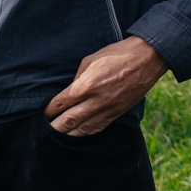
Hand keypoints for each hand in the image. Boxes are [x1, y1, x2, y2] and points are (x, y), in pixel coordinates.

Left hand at [46, 37, 167, 136]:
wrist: (147, 58)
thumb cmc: (116, 55)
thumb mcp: (89, 61)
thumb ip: (77, 79)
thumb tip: (68, 92)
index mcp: (86, 85)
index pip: (60, 104)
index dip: (49, 111)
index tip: (43, 113)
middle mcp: (96, 101)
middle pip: (68, 121)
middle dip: (54, 127)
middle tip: (43, 129)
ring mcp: (108, 109)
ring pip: (83, 129)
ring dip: (68, 133)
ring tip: (57, 135)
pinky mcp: (117, 113)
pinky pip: (98, 127)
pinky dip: (85, 132)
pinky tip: (77, 133)